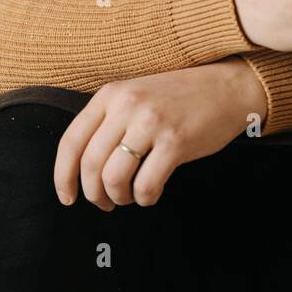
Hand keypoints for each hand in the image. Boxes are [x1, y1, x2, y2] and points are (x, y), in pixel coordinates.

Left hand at [53, 58, 267, 210]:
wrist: (227, 88)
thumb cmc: (180, 98)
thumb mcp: (136, 96)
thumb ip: (109, 121)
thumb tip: (84, 167)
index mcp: (111, 94)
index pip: (71, 141)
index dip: (63, 176)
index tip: (67, 197)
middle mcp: (127, 105)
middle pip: (90, 164)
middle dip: (94, 194)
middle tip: (105, 203)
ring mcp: (151, 122)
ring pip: (114, 177)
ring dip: (118, 197)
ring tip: (130, 197)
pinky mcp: (175, 141)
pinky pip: (146, 184)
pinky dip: (144, 198)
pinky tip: (151, 193)